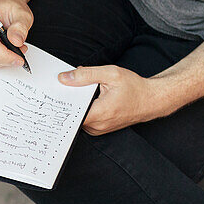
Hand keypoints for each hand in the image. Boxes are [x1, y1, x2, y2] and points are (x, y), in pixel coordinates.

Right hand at [0, 0, 32, 69]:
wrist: (3, 5)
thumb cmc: (9, 7)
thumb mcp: (22, 14)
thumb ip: (20, 27)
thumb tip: (16, 41)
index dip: (4, 56)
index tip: (18, 59)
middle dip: (5, 60)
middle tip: (19, 54)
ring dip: (0, 62)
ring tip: (12, 51)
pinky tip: (1, 52)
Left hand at [59, 65, 174, 134]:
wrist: (151, 100)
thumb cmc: (134, 87)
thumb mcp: (110, 74)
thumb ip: (85, 75)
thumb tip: (64, 78)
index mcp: (100, 113)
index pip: (71, 113)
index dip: (60, 103)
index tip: (52, 95)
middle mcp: (98, 125)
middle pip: (72, 114)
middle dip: (67, 100)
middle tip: (59, 88)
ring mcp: (99, 129)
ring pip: (77, 117)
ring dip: (75, 104)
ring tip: (74, 91)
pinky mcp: (99, 129)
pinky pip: (84, 119)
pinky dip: (82, 109)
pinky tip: (83, 98)